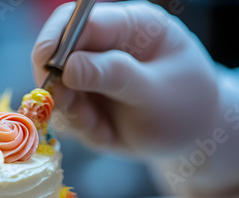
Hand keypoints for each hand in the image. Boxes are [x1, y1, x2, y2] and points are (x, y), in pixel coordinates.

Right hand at [32, 2, 218, 156]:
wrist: (193, 136)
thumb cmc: (185, 108)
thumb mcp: (156, 93)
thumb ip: (116, 76)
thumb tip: (69, 67)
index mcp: (132, 26)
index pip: (81, 20)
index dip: (57, 40)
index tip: (46, 66)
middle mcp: (106, 45)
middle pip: (57, 50)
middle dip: (57, 82)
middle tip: (68, 107)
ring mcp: (92, 73)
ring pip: (56, 86)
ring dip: (71, 111)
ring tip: (100, 128)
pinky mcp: (85, 99)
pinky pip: (65, 112)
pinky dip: (80, 127)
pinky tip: (106, 133)